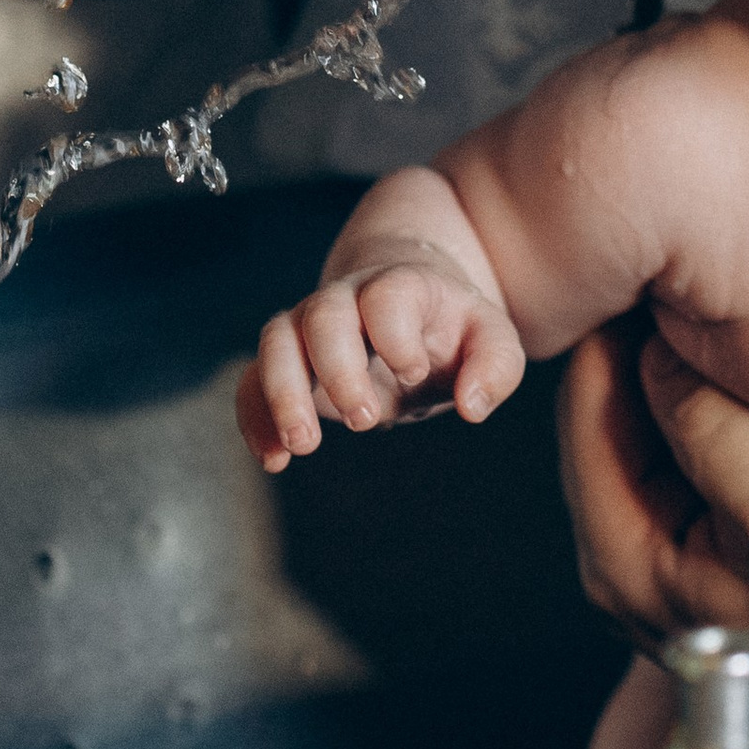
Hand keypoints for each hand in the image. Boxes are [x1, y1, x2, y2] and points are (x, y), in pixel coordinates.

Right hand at [236, 246, 525, 471]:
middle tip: (367, 419)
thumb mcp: (491, 339)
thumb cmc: (453, 327)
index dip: (394, 332)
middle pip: (323, 316)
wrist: (407, 308)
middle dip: (338, 368)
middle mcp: (346, 300)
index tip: (413, 370)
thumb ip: (495, 366)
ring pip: (276, 342)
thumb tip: (474, 407)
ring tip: (303, 445)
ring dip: (282, 393)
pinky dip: (254, 418)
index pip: (386, 296)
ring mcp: (309, 327)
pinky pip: (252, 380)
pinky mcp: (288, 363)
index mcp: (400, 287)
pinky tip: (274, 460)